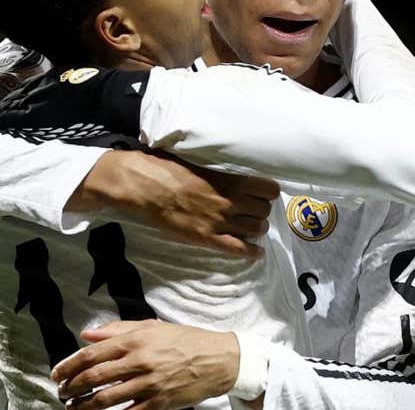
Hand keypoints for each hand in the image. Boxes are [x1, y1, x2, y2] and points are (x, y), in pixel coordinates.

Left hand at [54, 320, 238, 409]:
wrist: (218, 359)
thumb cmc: (185, 341)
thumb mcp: (152, 327)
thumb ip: (117, 329)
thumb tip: (87, 333)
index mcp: (136, 340)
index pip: (92, 353)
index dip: (69, 365)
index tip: (57, 373)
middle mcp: (140, 362)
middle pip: (94, 377)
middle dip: (71, 387)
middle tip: (62, 392)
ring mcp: (149, 385)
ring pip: (105, 399)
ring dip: (83, 406)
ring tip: (73, 407)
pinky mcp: (158, 404)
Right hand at [71, 150, 278, 258]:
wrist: (145, 187)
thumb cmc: (169, 168)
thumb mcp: (201, 161)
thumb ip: (221, 170)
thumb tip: (231, 169)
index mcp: (231, 180)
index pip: (268, 189)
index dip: (269, 192)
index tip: (264, 193)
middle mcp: (231, 202)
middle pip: (264, 211)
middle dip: (261, 211)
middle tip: (252, 210)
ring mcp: (220, 222)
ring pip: (256, 229)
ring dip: (257, 228)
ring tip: (250, 227)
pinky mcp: (207, 238)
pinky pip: (239, 249)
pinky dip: (252, 252)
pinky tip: (256, 253)